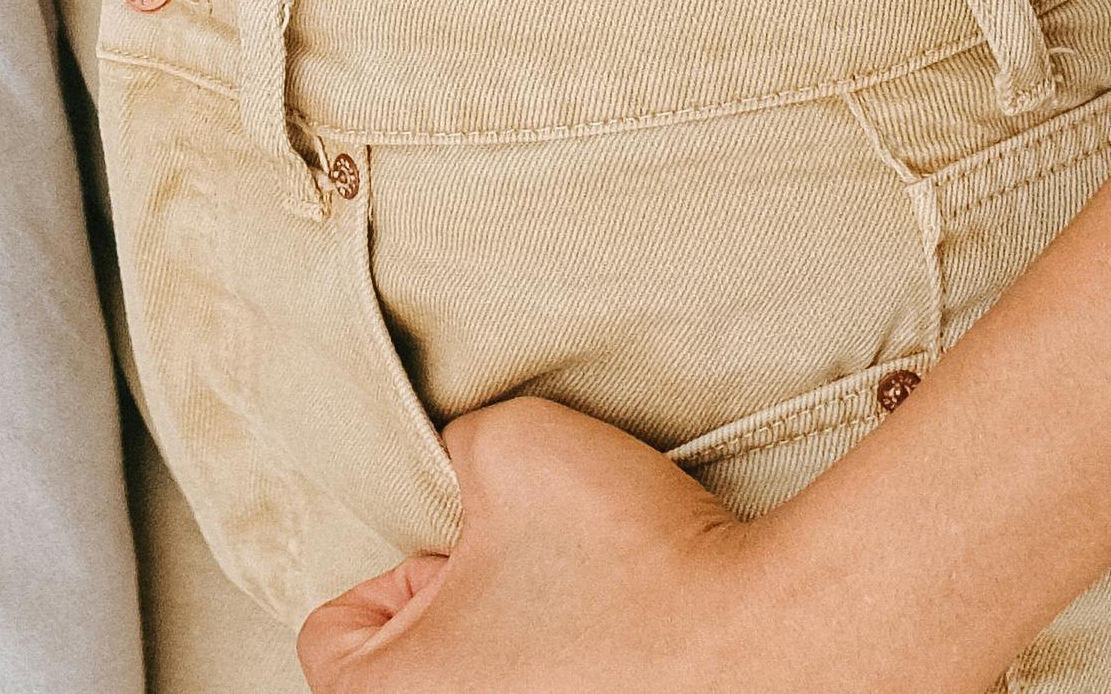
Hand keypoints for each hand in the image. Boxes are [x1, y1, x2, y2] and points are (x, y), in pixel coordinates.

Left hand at [296, 396, 904, 693]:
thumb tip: (462, 472)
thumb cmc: (639, 563)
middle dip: (465, 617)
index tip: (466, 556)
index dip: (400, 576)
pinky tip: (635, 653)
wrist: (778, 644)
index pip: (332, 638)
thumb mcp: (510, 442)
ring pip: (497, 693)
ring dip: (526, 655)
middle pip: (420, 673)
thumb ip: (455, 447)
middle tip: (532, 580)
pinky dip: (590, 681)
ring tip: (591, 618)